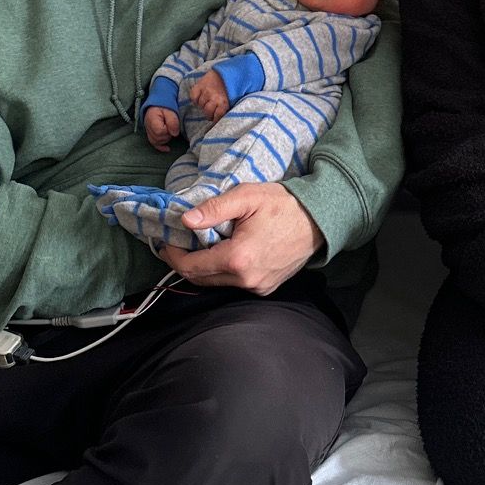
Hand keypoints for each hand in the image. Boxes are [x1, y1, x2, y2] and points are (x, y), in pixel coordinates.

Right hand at [143, 104, 180, 150]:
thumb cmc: (165, 106)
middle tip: (172, 128)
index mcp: (152, 119)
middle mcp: (148, 126)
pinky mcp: (151, 134)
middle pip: (158, 138)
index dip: (168, 130)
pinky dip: (161, 147)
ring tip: (170, 131)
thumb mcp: (170, 111)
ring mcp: (148, 131)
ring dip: (165, 139)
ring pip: (156, 141)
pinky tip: (168, 149)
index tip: (172, 125)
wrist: (158, 103)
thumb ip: (172, 121)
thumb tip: (174, 133)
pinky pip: (154, 143)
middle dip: (167, 135)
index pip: (159, 131)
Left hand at [159, 184, 322, 294]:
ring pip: (217, 283)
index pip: (191, 267)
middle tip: (179, 243)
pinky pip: (234, 284)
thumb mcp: (246, 196)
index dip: (173, 256)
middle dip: (185, 262)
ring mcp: (258, 287)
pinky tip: (224, 253)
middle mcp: (247, 280)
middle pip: (201, 279)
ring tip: (201, 245)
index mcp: (238, 259)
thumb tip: (186, 220)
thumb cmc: (284, 205)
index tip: (166, 243)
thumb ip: (214, 209)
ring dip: (204, 267)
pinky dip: (223, 271)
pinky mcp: (266, 288)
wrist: (318, 219)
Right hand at [187, 72, 230, 121]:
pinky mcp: (199, 85)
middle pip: (207, 111)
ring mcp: (206, 91)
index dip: (215, 120)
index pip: (218, 115)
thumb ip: (226, 108)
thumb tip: (221, 118)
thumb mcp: (232, 98)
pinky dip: (195, 99)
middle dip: (208, 114)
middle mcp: (215, 97)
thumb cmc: (230, 87)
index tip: (214, 120)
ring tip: (206, 103)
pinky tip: (199, 98)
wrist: (225, 70)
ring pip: (200, 104)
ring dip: (202, 105)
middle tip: (210, 112)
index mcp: (224, 102)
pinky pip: (193, 96)